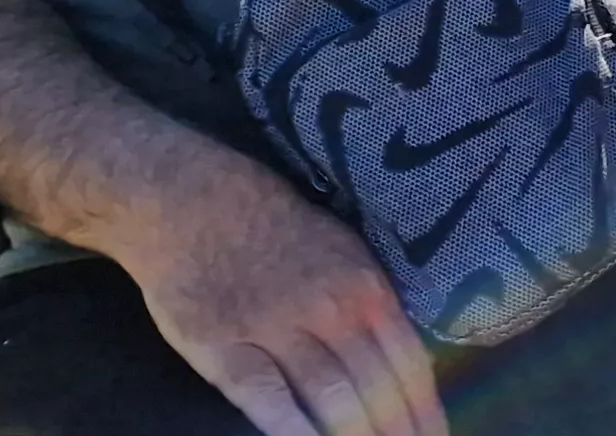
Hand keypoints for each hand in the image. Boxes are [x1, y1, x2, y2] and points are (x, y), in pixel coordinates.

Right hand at [107, 157, 445, 435]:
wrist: (191, 202)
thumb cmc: (275, 229)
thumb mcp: (344, 252)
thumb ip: (371, 305)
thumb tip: (401, 360)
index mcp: (367, 288)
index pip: (408, 363)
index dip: (424, 410)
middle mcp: (331, 309)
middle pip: (375, 387)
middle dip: (395, 432)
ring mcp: (276, 328)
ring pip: (330, 396)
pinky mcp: (223, 345)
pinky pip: (265, 397)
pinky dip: (293, 430)